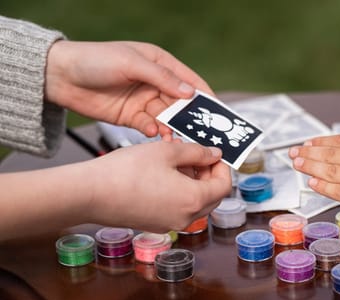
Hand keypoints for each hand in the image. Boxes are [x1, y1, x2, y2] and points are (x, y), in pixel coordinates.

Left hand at [45, 40, 212, 137]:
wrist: (59, 77)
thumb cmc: (95, 60)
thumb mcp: (131, 63)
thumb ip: (162, 78)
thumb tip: (190, 93)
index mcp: (160, 64)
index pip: (190, 81)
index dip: (205, 97)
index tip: (219, 113)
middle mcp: (155, 83)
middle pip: (181, 103)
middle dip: (193, 118)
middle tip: (205, 133)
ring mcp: (144, 101)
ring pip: (168, 118)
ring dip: (174, 128)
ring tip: (177, 138)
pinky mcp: (132, 117)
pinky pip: (150, 127)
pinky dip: (154, 133)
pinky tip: (154, 135)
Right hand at [86, 141, 230, 231]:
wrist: (90, 193)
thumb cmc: (126, 171)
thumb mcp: (167, 151)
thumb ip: (197, 152)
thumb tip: (214, 154)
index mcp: (194, 200)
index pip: (224, 186)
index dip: (223, 167)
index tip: (214, 154)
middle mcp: (185, 218)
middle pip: (212, 197)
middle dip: (208, 174)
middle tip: (196, 155)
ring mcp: (170, 224)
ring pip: (194, 203)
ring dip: (192, 181)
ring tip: (175, 159)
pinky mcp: (155, 224)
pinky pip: (177, 208)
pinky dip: (178, 192)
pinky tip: (163, 173)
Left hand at [289, 133, 339, 216]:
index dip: (324, 142)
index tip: (310, 142)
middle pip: (331, 154)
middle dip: (310, 152)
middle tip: (293, 151)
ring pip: (331, 170)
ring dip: (311, 166)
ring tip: (296, 163)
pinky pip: (339, 191)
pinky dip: (323, 186)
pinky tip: (311, 182)